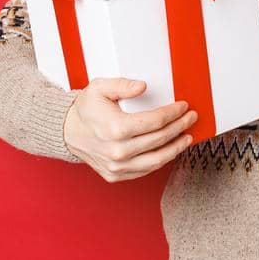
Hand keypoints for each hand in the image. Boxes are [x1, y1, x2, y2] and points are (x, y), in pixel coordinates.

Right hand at [63, 78, 197, 182]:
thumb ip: (122, 85)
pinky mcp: (115, 175)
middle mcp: (117, 151)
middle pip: (160, 139)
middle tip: (191, 118)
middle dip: (180, 127)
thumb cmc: (86, 109)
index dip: (174, 113)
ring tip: (186, 137)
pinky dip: (160, 160)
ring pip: (157, 160)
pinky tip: (169, 149)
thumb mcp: (99, 88)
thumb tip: (142, 86)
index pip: (156, 122)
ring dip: (176, 148)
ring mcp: (116, 166)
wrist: (67, 132)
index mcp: (115, 129)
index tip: (184, 106)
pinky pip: (145, 170)